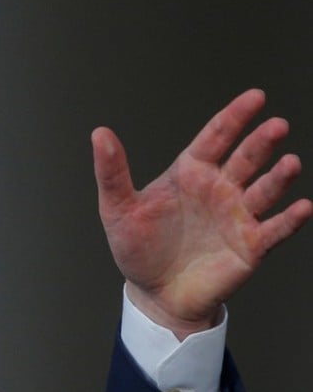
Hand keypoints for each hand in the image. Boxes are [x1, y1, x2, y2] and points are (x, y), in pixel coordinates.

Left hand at [92, 89, 311, 339]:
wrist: (155, 294)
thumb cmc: (138, 249)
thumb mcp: (117, 209)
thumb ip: (112, 172)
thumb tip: (99, 134)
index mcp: (190, 173)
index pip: (216, 137)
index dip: (235, 117)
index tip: (255, 96)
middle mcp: (219, 189)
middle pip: (246, 159)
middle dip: (261, 142)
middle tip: (277, 125)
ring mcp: (238, 216)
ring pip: (265, 190)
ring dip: (279, 177)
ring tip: (290, 163)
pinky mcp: (250, 246)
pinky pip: (274, 230)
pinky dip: (289, 220)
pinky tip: (301, 207)